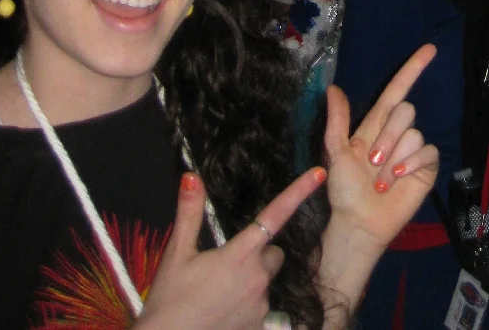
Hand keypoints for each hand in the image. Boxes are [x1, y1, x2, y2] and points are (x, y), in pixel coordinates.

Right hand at [141, 165, 326, 329]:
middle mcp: (258, 277)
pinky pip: (262, 307)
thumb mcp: (177, 254)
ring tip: (221, 291)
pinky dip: (249, 305)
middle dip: (258, 253)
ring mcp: (261, 305)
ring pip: (267, 281)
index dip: (299, 191)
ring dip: (252, 280)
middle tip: (228, 263)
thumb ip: (189, 212)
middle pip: (273, 253)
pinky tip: (225, 310)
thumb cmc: (170, 300)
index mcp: (240, 254)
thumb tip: (192, 176)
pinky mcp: (259, 326)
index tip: (319, 173)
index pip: (276, 215)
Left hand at [317, 45, 439, 312]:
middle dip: (388, 136)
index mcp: (375, 125)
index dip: (413, 68)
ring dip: (396, 158)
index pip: (397, 90)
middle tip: (373, 162)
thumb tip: (333, 87)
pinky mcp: (426, 167)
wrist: (359, 223)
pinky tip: (400, 177)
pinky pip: (428, 151)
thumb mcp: (336, 153)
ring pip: (415, 133)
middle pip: (406, 111)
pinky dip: (412, 163)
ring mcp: (413, 150)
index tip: (430, 49)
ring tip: (381, 180)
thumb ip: (337, 120)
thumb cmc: (344, 190)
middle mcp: (396, 133)